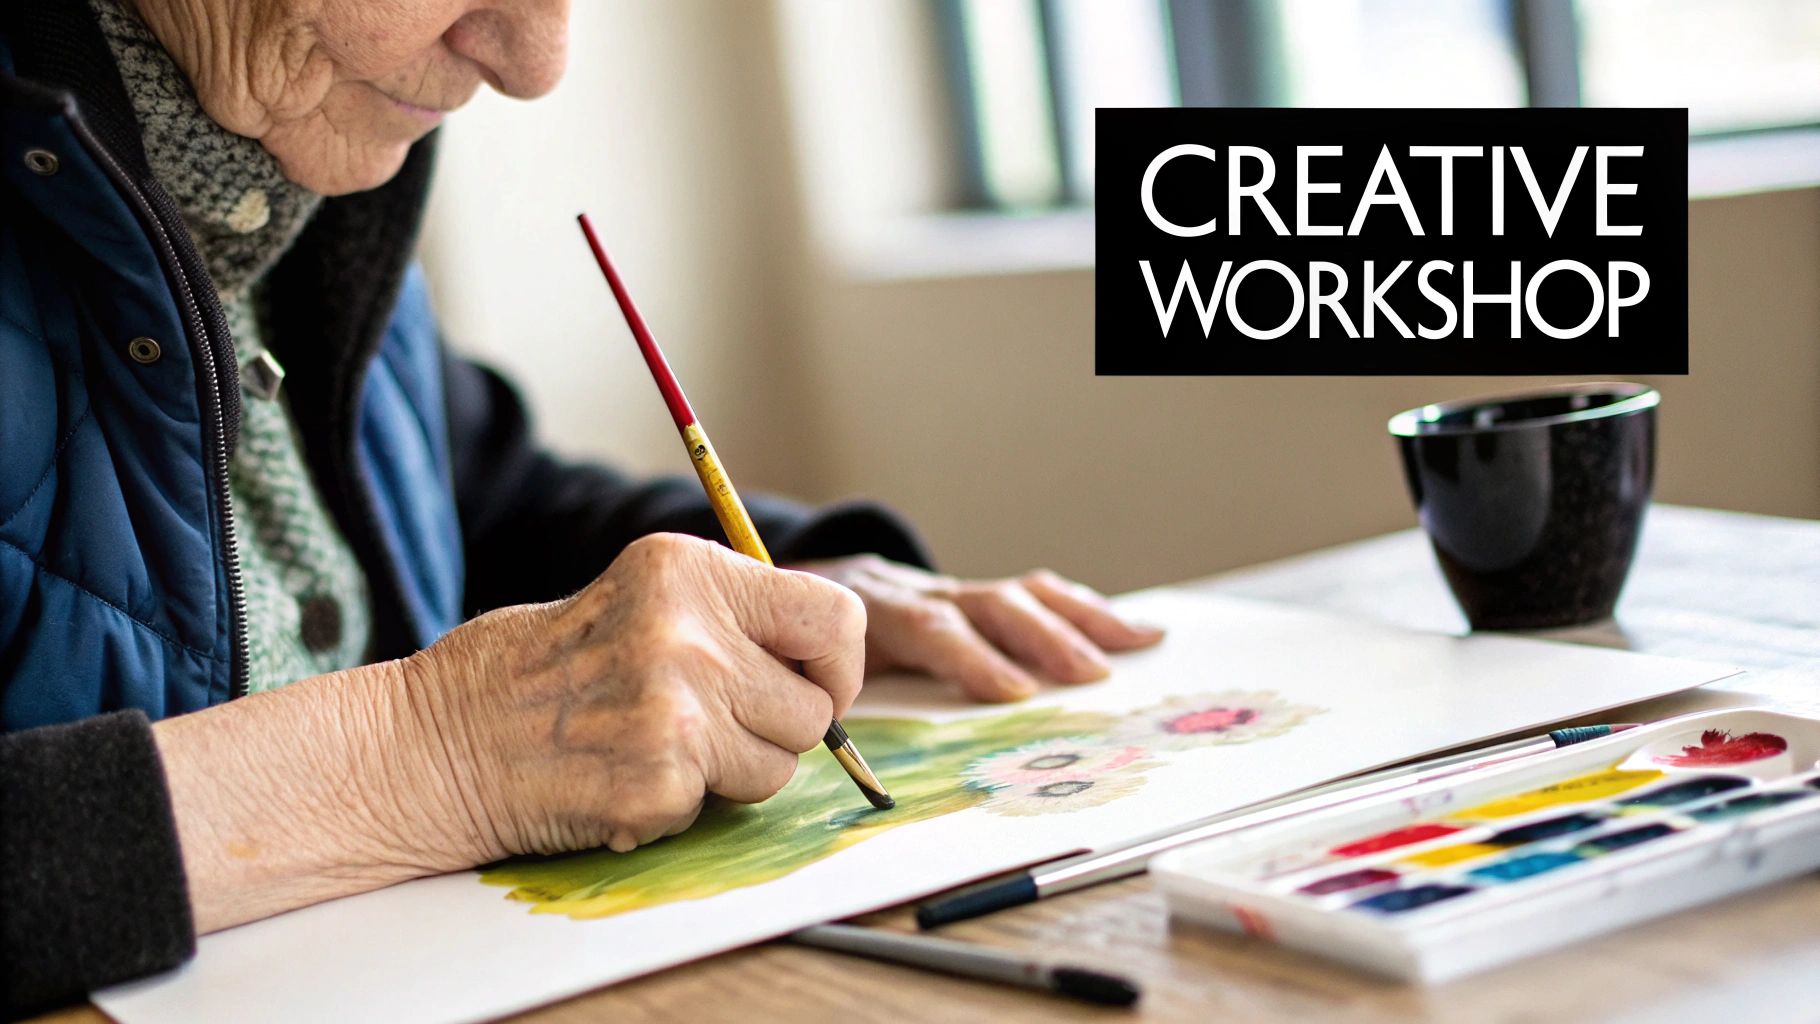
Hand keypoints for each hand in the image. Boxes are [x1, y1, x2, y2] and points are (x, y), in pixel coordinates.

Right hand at [399, 533, 866, 861]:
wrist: (436, 744)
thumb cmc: (536, 673)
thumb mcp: (636, 599)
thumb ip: (727, 618)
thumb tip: (823, 660)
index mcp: (688, 571)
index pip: (833, 616)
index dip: (837, 665)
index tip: (815, 686)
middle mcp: (690, 633)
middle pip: (814, 707)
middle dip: (774, 728)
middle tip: (706, 725)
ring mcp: (677, 711)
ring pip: (779, 765)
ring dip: (733, 772)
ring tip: (654, 746)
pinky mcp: (660, 781)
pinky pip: (720, 808)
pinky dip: (680, 805)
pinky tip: (621, 778)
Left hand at [793, 556, 1163, 701]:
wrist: (800, 583)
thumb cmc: (800, 642)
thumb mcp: (799, 664)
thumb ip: (826, 696)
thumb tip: (846, 742)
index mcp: (874, 613)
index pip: (930, 629)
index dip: (972, 658)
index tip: (1013, 691)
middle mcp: (921, 593)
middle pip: (988, 606)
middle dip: (1042, 639)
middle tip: (1088, 676)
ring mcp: (952, 591)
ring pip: (1019, 595)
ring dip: (1078, 623)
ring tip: (1131, 648)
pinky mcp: (974, 595)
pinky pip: (1034, 595)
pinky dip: (1083, 612)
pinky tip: (1130, 630)